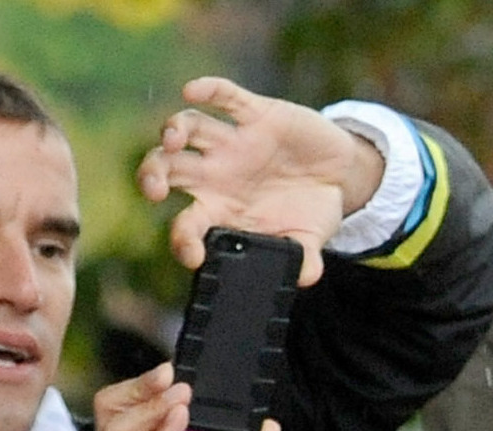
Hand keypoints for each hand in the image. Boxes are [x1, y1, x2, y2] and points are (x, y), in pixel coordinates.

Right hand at [92, 364, 278, 430]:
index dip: (157, 389)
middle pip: (117, 410)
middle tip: (174, 373)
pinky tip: (175, 424)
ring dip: (149, 407)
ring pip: (117, 429)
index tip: (187, 371)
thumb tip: (267, 430)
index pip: (141, 412)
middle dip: (142, 387)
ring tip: (179, 393)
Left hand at [137, 78, 386, 287]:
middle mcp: (217, 173)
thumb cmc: (312, 210)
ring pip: (188, 129)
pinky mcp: (256, 115)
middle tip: (154, 190)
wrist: (339, 174)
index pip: (187, 224)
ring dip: (173, 131)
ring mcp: (233, 142)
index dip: (183, 240)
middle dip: (153, 175)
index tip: (194, 255)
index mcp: (222, 209)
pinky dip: (208, 90)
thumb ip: (303, 259)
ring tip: (172, 141)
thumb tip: (304, 276)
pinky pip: (224, 97)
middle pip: (168, 168)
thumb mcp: (310, 238)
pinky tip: (192, 91)